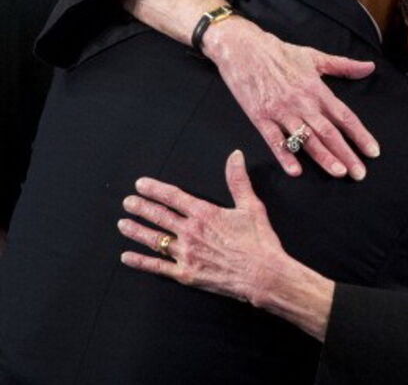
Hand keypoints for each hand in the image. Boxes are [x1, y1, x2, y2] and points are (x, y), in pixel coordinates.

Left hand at [118, 151, 288, 303]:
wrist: (263, 275)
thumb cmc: (259, 241)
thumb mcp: (251, 206)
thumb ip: (238, 180)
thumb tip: (235, 155)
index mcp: (204, 213)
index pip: (173, 197)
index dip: (155, 189)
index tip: (140, 184)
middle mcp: (190, 232)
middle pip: (159, 216)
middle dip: (140, 207)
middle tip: (127, 202)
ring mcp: (186, 254)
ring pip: (154, 239)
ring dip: (136, 230)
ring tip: (122, 224)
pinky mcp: (186, 274)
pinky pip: (157, 266)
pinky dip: (140, 261)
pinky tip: (127, 256)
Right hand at [203, 17, 379, 178]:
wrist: (242, 48)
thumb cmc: (279, 52)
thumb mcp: (314, 57)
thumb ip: (344, 66)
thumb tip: (370, 67)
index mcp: (317, 89)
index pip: (344, 116)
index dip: (360, 135)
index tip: (373, 151)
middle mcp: (302, 102)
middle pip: (329, 132)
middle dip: (346, 154)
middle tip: (360, 174)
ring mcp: (281, 111)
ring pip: (306, 138)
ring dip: (323, 157)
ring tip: (338, 172)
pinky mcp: (260, 117)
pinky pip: (274, 140)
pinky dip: (285, 156)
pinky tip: (295, 171)